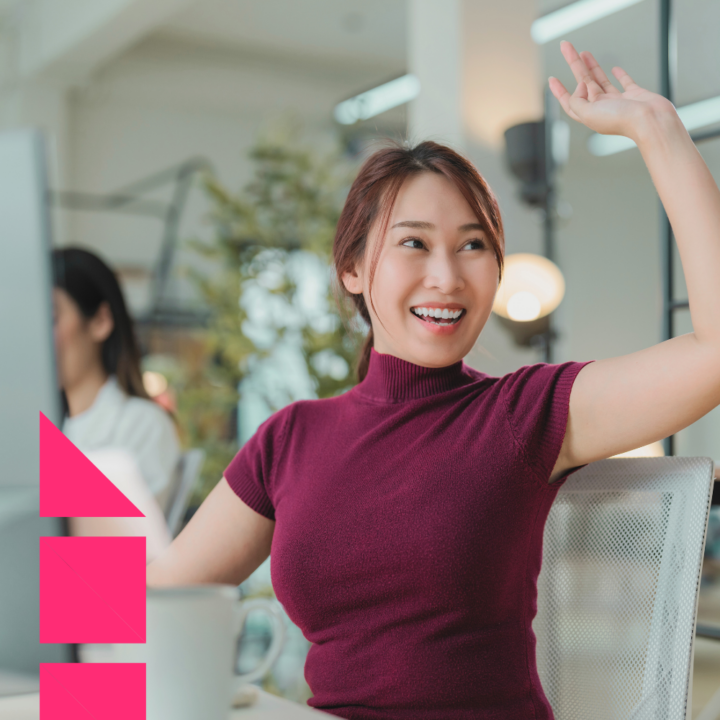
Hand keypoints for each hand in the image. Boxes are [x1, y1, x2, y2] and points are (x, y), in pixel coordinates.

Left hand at [549, 41, 677, 141]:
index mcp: (590, 114)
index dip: (559, 91)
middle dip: (574, 65)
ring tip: (583, 52)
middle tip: (566, 47)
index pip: (570, 101)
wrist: (650, 121)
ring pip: (600, 80)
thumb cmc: (621, 121)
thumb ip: (578, 101)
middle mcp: (602, 107)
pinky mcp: (634, 94)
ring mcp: (618, 101)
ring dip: (591, 67)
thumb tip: (580, 85)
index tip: (552, 78)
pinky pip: (624, 82)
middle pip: (583, 83)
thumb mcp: (588, 114)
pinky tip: (614, 68)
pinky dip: (619, 75)